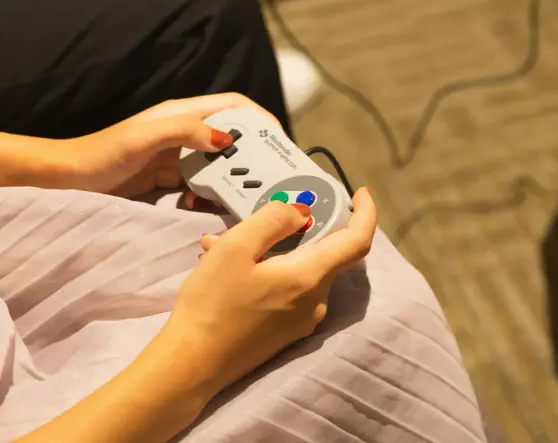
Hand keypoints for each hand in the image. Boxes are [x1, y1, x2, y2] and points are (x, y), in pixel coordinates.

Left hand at [59, 93, 281, 197]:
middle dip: (253, 157)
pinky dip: (210, 199)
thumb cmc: (101, 154)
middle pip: (233, 139)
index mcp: (182, 114)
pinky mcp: (170, 181)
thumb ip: (183, 131)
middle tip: (270, 181)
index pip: (234, 107)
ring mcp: (178, 158)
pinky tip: (206, 211)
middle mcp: (185, 133)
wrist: (68, 180)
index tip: (280, 144)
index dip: (261, 120)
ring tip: (245, 200)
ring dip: (234, 181)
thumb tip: (226, 139)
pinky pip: (202, 188)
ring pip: (220, 167)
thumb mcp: (142, 139)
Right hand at [160, 188, 376, 394]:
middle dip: (289, 230)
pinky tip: (224, 270)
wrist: (192, 364)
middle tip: (250, 219)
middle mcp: (315, 301)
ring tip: (219, 246)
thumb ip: (274, 220)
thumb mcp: (236, 247)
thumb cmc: (212, 303)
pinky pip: (285, 289)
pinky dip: (263, 272)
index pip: (357, 241)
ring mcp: (301, 320)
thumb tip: (302, 212)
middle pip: (320, 252)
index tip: (360, 193)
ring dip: (266, 251)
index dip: (365, 213)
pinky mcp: (285, 332)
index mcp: (310, 277)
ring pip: (296, 270)